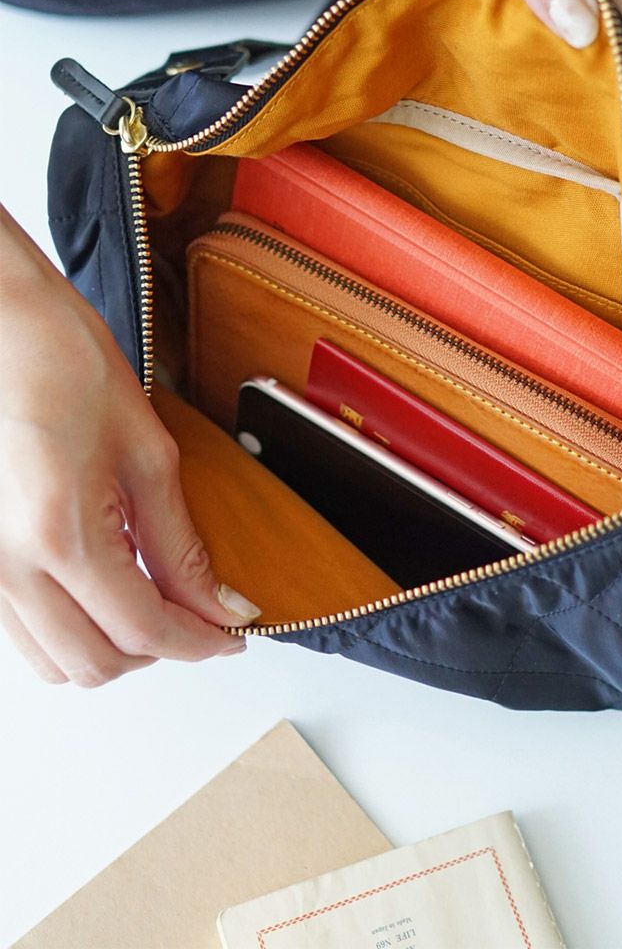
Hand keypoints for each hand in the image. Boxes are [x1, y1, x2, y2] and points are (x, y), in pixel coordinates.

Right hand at [0, 206, 260, 685]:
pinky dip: (72, 627)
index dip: (198, 642)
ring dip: (112, 648)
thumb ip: (180, 545)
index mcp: (60, 535)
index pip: (142, 630)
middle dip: (157, 650)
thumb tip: (219, 604)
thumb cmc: (62, 361)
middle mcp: (8, 564)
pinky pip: (23, 631)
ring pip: (53, 660)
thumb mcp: (146, 453)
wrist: (4, 326)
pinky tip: (105, 585)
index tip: (231, 636)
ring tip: (154, 602)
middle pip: (95, 663)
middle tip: (200, 617)